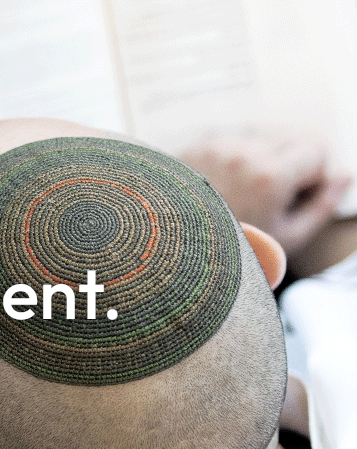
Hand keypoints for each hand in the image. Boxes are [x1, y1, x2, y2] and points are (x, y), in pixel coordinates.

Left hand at [179, 130, 351, 255]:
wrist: (174, 247)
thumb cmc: (232, 249)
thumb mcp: (287, 237)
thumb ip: (323, 205)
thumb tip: (345, 175)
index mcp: (270, 175)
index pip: (316, 149)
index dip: (311, 175)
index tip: (293, 197)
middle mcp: (243, 152)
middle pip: (291, 136)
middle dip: (290, 162)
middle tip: (269, 195)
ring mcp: (215, 145)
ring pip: (261, 133)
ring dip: (262, 154)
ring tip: (243, 190)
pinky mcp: (195, 144)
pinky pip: (230, 135)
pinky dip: (233, 153)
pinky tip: (222, 182)